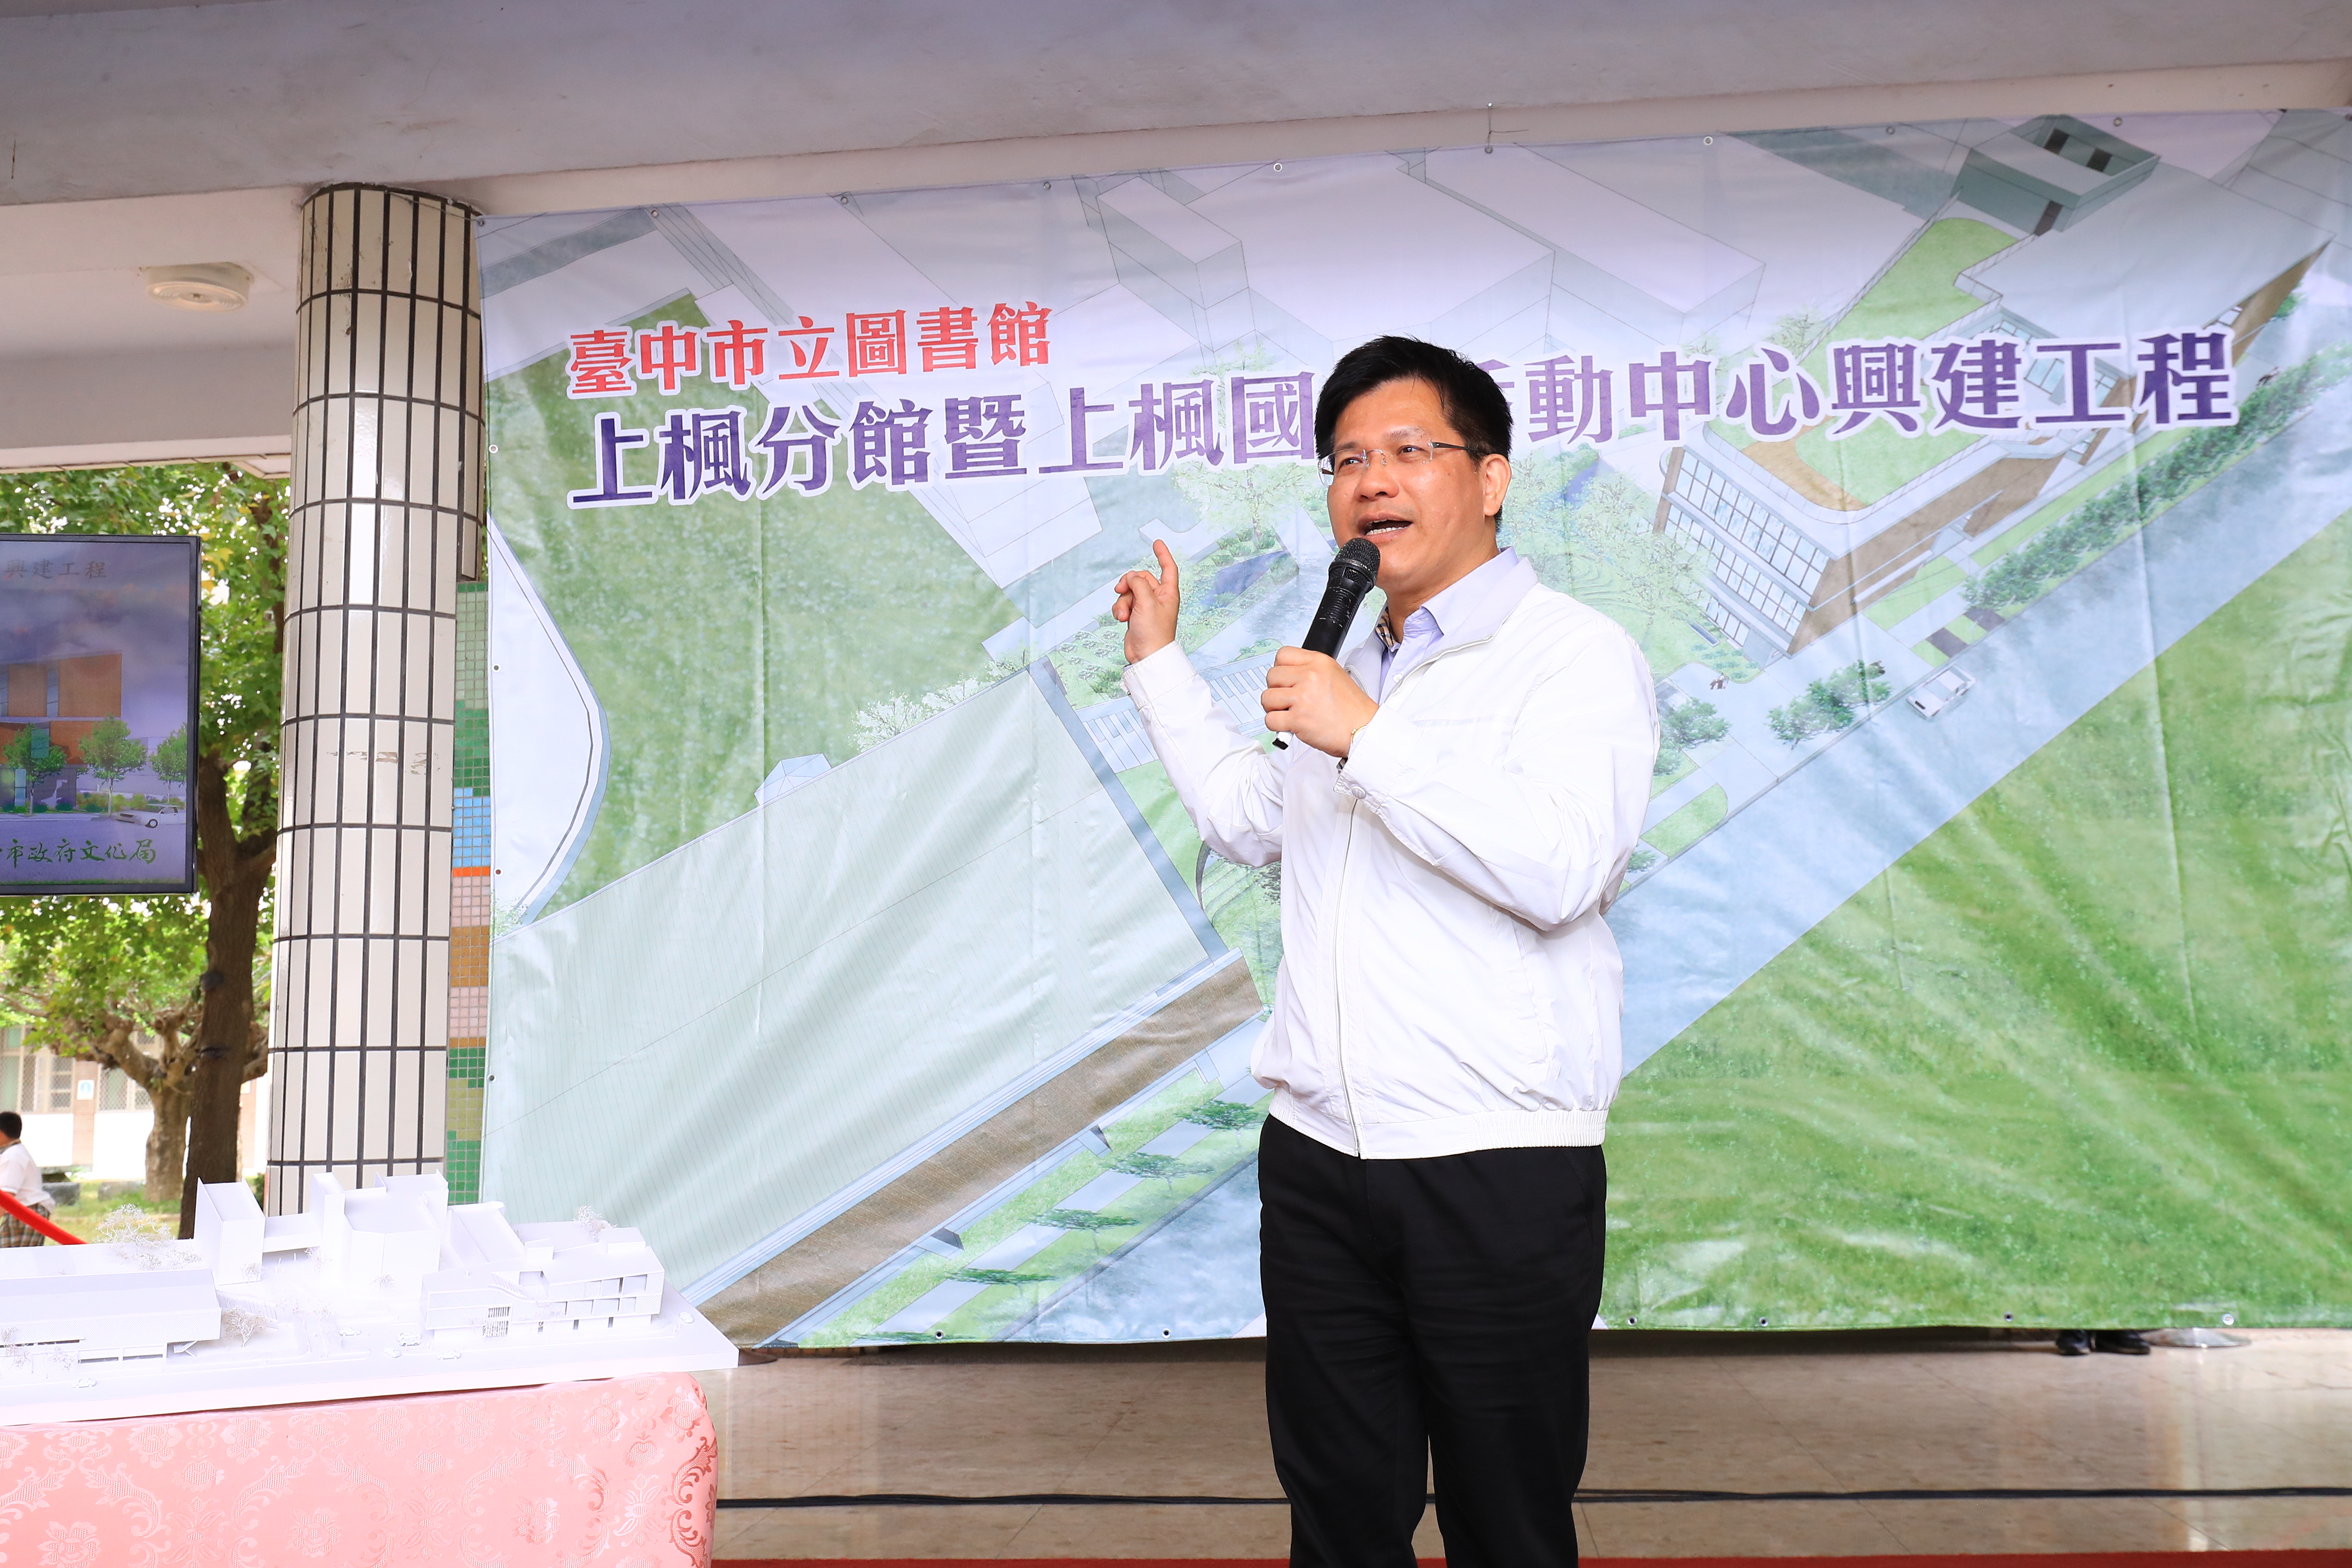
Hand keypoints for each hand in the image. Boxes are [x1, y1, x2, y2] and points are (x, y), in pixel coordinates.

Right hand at [1113, 539, 1180, 663]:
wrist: (1146, 655)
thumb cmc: (1153, 632)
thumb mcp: (1146, 602)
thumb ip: (1138, 584)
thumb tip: (1130, 577)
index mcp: (1168, 593)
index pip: (1168, 568)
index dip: (1163, 554)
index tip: (1157, 542)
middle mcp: (1158, 598)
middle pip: (1141, 578)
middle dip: (1129, 583)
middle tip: (1121, 589)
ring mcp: (1146, 606)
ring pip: (1129, 591)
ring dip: (1122, 600)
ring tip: (1124, 614)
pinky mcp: (1135, 614)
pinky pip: (1124, 602)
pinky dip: (1120, 608)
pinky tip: (1121, 618)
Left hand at [1263, 647, 1377, 757]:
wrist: (1364, 731)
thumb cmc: (1352, 709)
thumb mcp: (1335, 675)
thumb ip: (1311, 670)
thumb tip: (1287, 676)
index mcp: (1319, 661)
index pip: (1282, 655)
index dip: (1281, 669)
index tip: (1286, 680)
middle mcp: (1310, 676)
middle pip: (1271, 676)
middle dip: (1277, 690)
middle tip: (1289, 700)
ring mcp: (1302, 697)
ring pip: (1267, 698)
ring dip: (1274, 708)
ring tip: (1290, 713)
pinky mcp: (1297, 719)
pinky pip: (1270, 719)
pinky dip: (1277, 725)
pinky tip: (1290, 725)